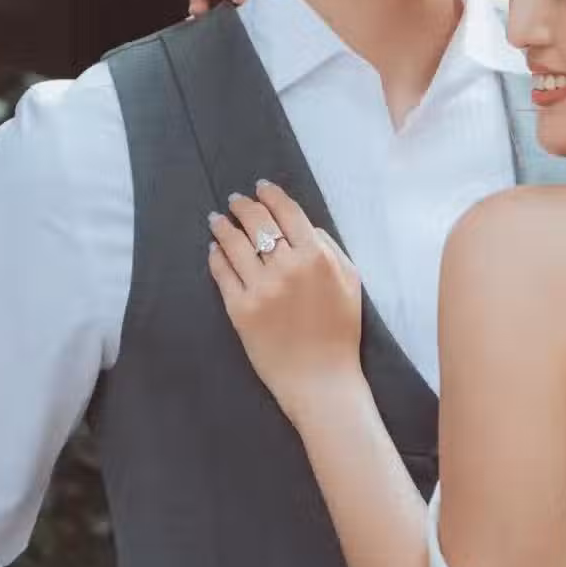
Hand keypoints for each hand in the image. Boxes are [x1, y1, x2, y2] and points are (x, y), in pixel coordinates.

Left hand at [207, 180, 363, 423]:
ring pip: (234, 244)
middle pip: (258, 223)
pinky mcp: (240, 310)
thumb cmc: (341, 331)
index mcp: (317, 257)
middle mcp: (286, 267)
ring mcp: (260, 288)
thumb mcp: (350, 281)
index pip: (288, 213)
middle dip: (244, 206)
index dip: (272, 195)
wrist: (321, 378)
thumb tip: (305, 227)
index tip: (262, 187)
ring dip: (224, 226)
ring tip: (217, 219)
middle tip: (236, 200)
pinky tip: (215, 249)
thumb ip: (330, 248)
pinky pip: (223, 274)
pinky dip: (216, 256)